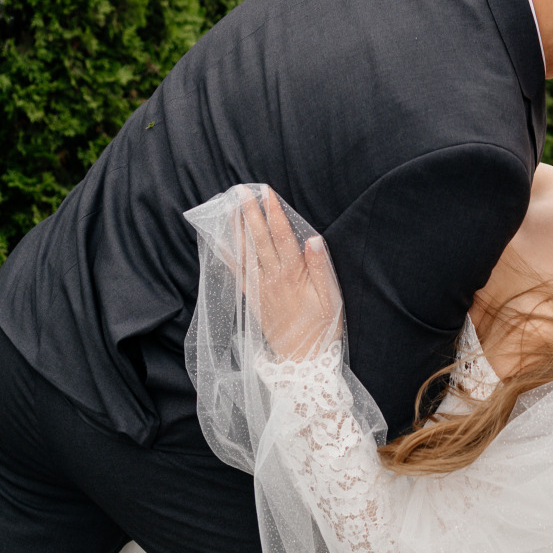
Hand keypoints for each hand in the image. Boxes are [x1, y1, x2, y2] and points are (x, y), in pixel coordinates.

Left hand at [239, 187, 341, 361]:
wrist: (304, 361)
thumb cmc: (323, 328)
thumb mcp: (331, 298)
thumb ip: (320, 268)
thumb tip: (313, 239)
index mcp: (293, 275)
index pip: (282, 236)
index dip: (273, 213)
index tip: (265, 192)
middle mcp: (272, 279)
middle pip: (259, 240)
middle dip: (249, 213)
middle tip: (240, 191)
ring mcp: (260, 289)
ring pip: (245, 253)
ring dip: (236, 229)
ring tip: (229, 208)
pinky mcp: (253, 299)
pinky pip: (238, 274)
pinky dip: (229, 256)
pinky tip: (221, 243)